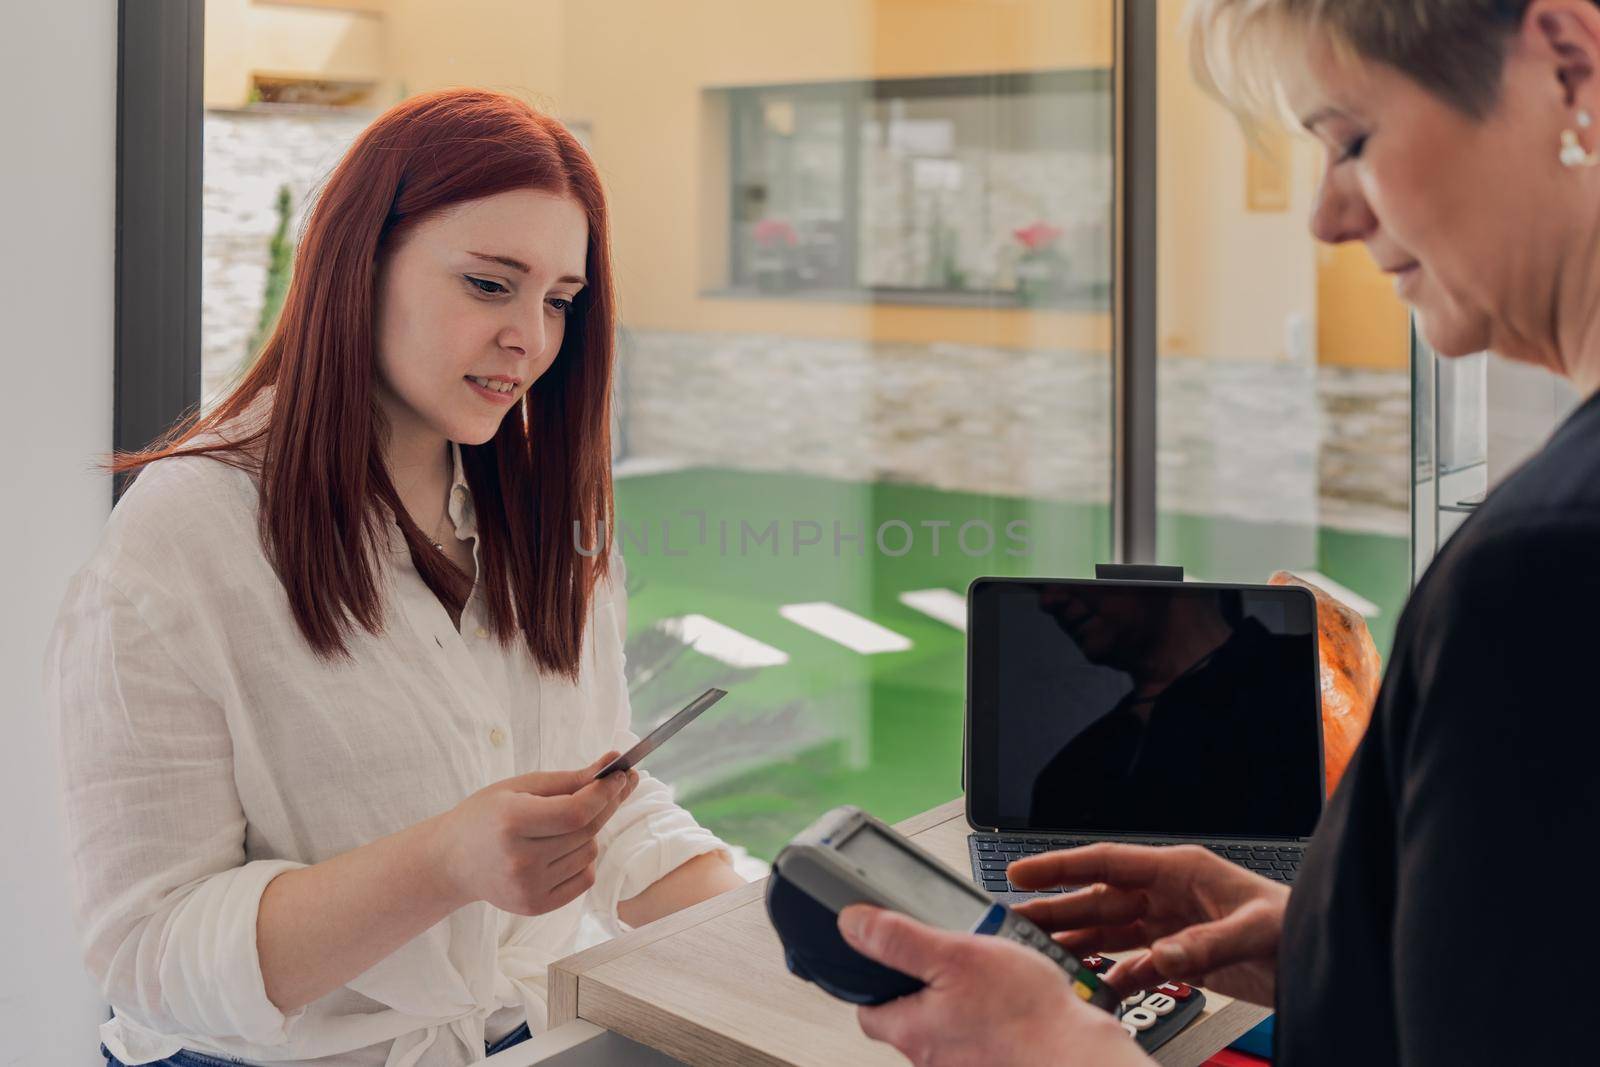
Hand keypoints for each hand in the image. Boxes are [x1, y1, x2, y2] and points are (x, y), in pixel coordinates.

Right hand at [433, 752, 637, 915]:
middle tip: (614, 787)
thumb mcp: (520, 787)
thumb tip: (611, 764)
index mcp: (512, 822)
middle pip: (586, 831)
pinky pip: (585, 879)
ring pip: (590, 853)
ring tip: (564, 825)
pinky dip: (584, 860)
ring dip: (590, 834)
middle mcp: (519, 859)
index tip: (621, 776)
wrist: (452, 861)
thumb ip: (568, 780)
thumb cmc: (487, 815)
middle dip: (605, 805)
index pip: (575, 813)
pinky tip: (564, 849)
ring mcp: (527, 887)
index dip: (604, 794)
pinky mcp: (535, 906)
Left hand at [836, 905, 1147, 1066]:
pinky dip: (990, 1021)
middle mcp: (933, 1057)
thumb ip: (899, 940)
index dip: (873, 982)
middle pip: (909, 1019)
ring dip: (962, 1003)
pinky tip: (1013, 1001)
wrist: (1078, 1057)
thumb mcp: (956, 955)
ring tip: (993, 976)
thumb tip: (853, 924)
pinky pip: (981, 1040)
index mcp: (912, 1029)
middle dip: (926, 989)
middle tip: (953, 961)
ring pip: (948, 1028)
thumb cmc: (1026, 1015)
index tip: (885, 961)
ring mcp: (964, 1065)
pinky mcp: (993, 1065)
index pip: (868, 1010)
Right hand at [1009, 843, 1286, 1005]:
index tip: (1021, 873)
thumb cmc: (1298, 925)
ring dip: (1075, 945)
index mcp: (1178, 870)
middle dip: (1055, 910)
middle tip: (1015, 923)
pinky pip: (1132, 966)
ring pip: (1108, 934)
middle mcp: (1168, 895)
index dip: (1060, 866)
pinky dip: (1111, 978)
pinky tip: (1094, 988)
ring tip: (1041, 955)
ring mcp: (1171, 926)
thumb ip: (1205, 944)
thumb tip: (1159, 958)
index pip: (1106, 862)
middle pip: (1097, 900)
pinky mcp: (1180, 957)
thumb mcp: (1255, 930)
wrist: (1324, 960)